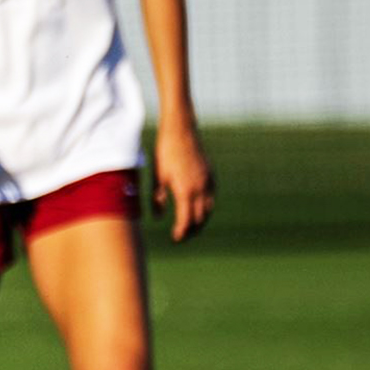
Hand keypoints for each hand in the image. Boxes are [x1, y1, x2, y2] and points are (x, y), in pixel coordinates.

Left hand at [153, 124, 214, 242]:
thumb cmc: (165, 153)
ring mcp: (208, 181)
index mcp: (185, 191)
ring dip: (201, 220)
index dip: (182, 232)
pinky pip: (212, 197)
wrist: (181, 131)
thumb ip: (157, 199)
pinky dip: (206, 207)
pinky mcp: (211, 175)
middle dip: (192, 230)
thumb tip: (158, 218)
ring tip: (191, 227)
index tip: (176, 238)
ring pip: (209, 209)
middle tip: (182, 236)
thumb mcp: (158, 178)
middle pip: (200, 218)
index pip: (186, 220)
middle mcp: (200, 188)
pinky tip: (198, 209)